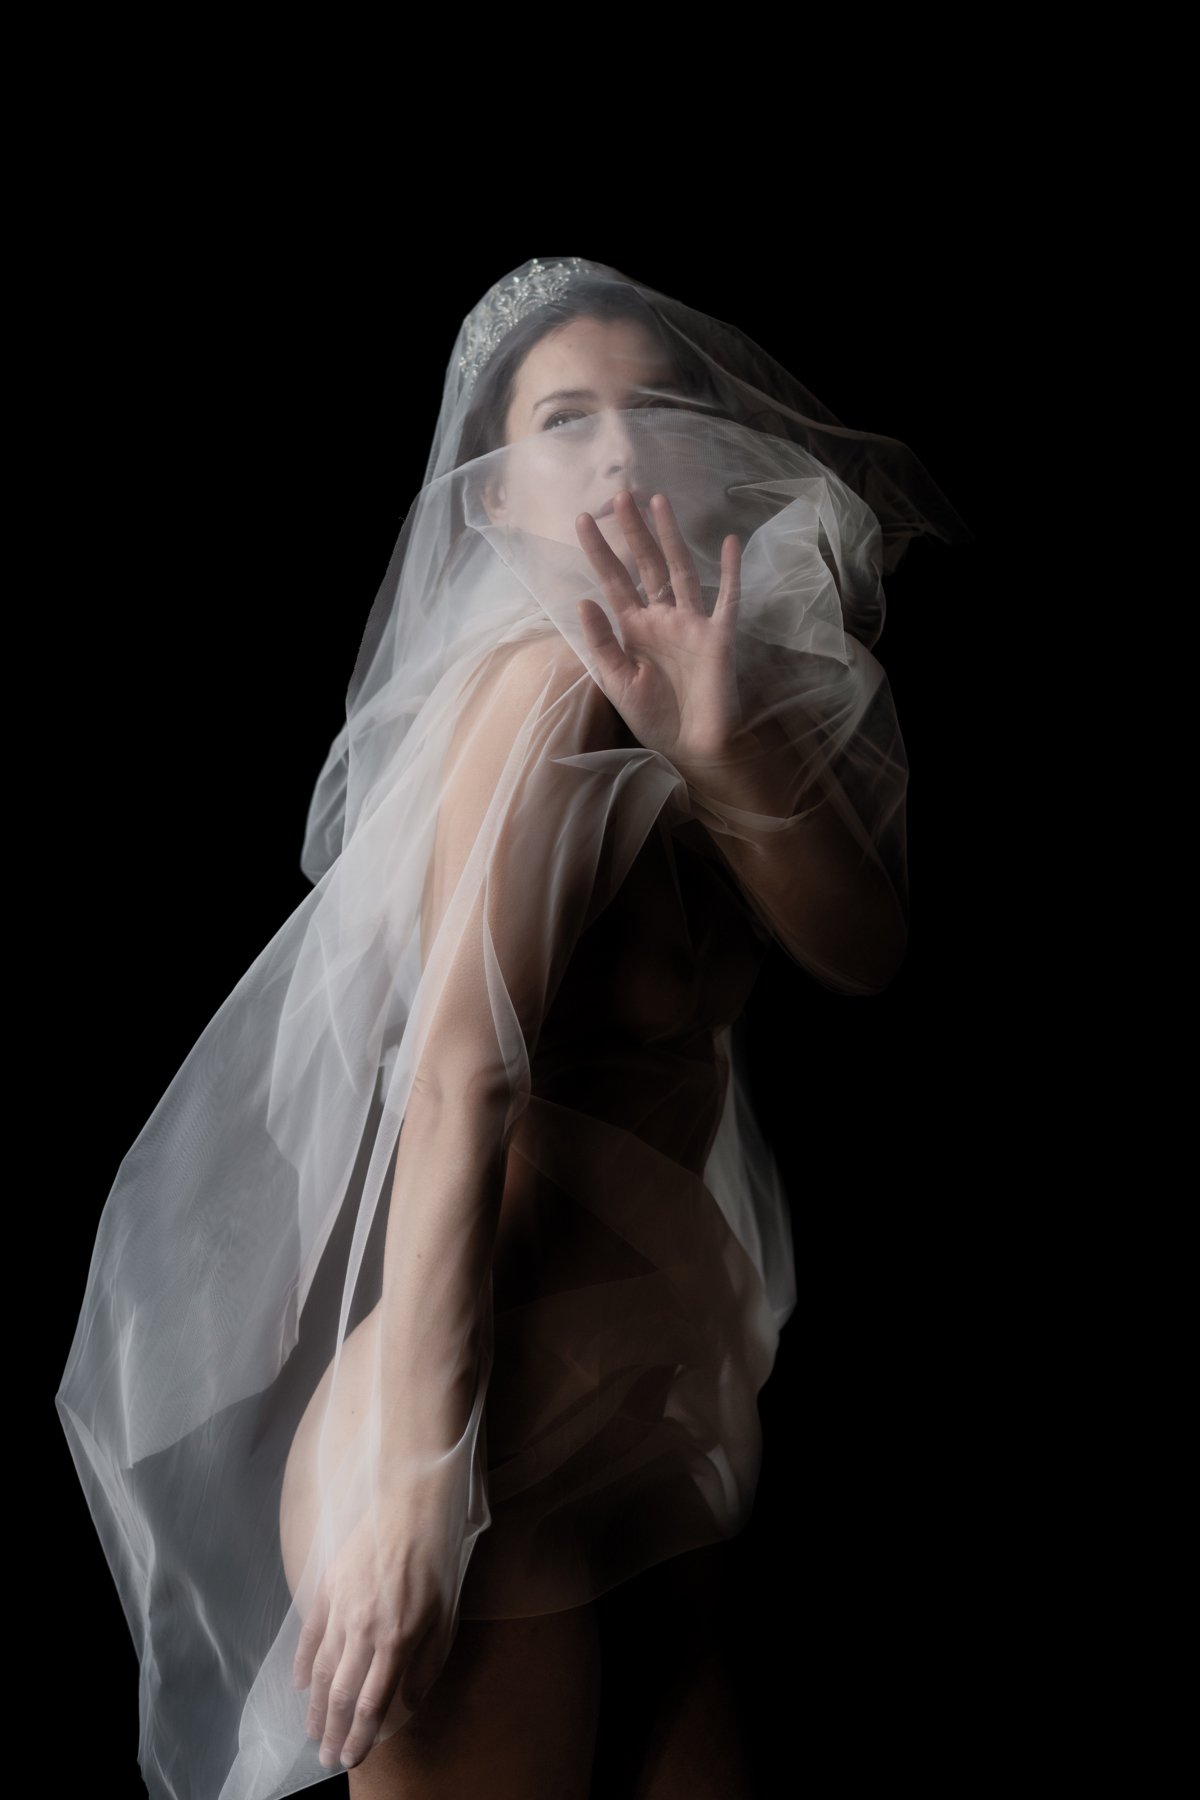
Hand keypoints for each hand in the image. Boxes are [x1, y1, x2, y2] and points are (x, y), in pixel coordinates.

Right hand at [293, 1477, 459, 1770]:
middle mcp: (363, 1629)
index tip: (351, 1759)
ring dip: (314, 1706)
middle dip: (331, 1732)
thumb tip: (407, 1700)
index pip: (370, 1703)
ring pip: (321, 1669)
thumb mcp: (446, 1616)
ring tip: (311, 1731)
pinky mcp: (327, 1587)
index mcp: (396, 1640)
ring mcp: (341, 1608)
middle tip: (325, 1758)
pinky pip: (309, 1634)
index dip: (359, 1737)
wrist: (411, 1505)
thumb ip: (427, 1663)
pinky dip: (302, 1662)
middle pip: (340, 1694)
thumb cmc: (435, 1561)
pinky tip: (299, 1684)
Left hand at [574, 490, 742, 767]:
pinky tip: (730, 541)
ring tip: (659, 501)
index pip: (613, 581)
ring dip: (670, 537)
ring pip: (681, 569)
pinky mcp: (719, 636)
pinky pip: (727, 598)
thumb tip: (583, 600)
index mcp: (635, 630)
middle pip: (646, 565)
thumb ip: (601, 643)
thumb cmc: (655, 719)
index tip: (582, 519)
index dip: (599, 551)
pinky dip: (730, 571)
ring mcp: (692, 623)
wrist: (693, 749)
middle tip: (620, 494)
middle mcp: (663, 619)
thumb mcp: (617, 682)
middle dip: (633, 531)